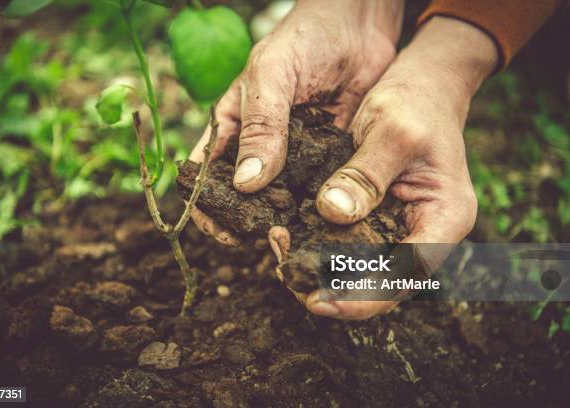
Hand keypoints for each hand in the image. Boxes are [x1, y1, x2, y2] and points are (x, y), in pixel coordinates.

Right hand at [189, 0, 404, 243]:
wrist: (361, 26)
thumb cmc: (305, 39)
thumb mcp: (272, 75)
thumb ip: (260, 126)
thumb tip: (245, 184)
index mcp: (233, 127)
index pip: (206, 176)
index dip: (207, 207)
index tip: (222, 231)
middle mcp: (260, 148)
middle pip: (243, 198)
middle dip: (247, 222)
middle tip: (266, 240)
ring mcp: (294, 157)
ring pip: (281, 201)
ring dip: (285, 221)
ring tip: (296, 239)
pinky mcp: (327, 160)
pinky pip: (319, 190)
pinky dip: (319, 209)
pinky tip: (326, 224)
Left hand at [272, 16, 498, 319]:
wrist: (423, 84)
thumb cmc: (418, 102)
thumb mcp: (392, 132)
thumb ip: (364, 175)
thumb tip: (331, 213)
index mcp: (444, 219)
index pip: (405, 276)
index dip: (363, 297)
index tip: (319, 301)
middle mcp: (425, 233)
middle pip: (381, 284)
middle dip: (333, 287)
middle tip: (286, 273)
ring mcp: (401, 228)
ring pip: (360, 269)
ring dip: (320, 269)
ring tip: (280, 251)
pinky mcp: (377, 217)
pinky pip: (347, 244)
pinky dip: (318, 245)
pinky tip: (287, 234)